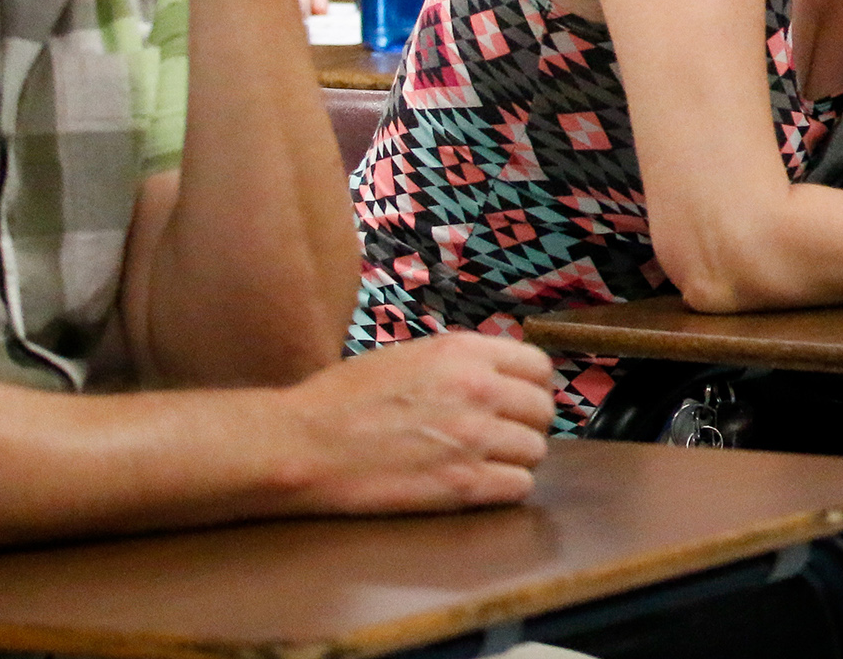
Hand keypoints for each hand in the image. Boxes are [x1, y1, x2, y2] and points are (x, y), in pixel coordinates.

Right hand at [278, 332, 553, 516]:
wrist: (300, 445)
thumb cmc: (342, 400)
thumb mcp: (409, 356)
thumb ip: (460, 363)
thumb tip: (499, 376)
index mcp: (465, 352)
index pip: (539, 367)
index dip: (530, 388)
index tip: (516, 403)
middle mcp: (480, 390)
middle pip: (543, 411)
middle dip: (525, 425)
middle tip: (499, 439)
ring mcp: (474, 438)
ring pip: (535, 451)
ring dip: (515, 460)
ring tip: (484, 465)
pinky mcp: (462, 485)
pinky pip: (518, 487)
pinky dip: (505, 489)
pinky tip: (479, 487)